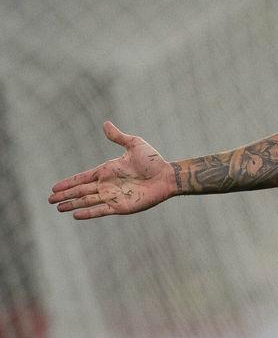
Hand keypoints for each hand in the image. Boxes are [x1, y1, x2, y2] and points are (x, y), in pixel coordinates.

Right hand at [48, 121, 176, 218]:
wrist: (167, 176)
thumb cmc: (153, 160)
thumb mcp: (134, 144)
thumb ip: (118, 137)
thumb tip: (106, 123)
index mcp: (107, 170)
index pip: (83, 177)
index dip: (68, 182)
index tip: (54, 187)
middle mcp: (107, 185)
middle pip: (81, 191)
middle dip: (65, 195)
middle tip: (50, 199)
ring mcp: (113, 196)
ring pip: (87, 201)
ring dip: (72, 204)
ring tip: (58, 207)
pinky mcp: (120, 206)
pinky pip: (100, 210)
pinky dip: (88, 213)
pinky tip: (75, 214)